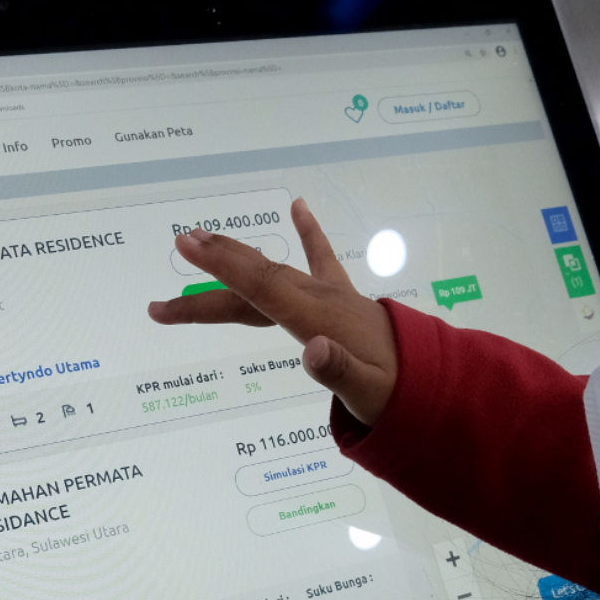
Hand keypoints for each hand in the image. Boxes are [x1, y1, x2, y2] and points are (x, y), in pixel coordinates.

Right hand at [149, 198, 400, 426]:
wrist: (432, 381)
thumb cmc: (394, 392)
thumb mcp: (367, 393)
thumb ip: (338, 372)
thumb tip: (312, 351)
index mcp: (317, 318)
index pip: (262, 287)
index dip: (223, 266)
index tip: (189, 246)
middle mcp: (317, 298)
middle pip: (254, 280)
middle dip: (210, 271)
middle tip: (167, 272)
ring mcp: (329, 293)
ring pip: (271, 273)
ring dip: (232, 261)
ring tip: (196, 243)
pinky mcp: (340, 295)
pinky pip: (320, 258)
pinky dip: (309, 231)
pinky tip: (299, 206)